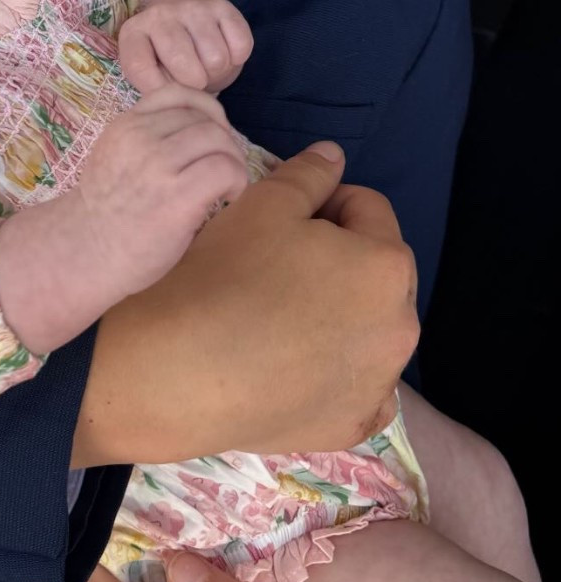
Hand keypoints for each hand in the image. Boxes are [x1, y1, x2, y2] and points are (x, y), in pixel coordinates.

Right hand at [0, 85, 251, 353]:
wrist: (85, 253)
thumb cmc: (105, 212)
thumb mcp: (114, 155)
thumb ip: (145, 136)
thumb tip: (199, 128)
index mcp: (125, 125)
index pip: (179, 94)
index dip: (206, 111)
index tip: (210, 137)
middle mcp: (141, 138)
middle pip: (206, 119)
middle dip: (224, 142)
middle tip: (222, 168)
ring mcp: (158, 166)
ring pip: (219, 141)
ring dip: (232, 162)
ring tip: (225, 185)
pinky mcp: (177, 197)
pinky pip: (225, 170)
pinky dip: (236, 181)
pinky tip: (227, 198)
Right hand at [74, 142, 417, 466]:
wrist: (180, 372)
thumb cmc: (225, 276)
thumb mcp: (263, 205)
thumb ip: (308, 174)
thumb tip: (334, 155)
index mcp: (387, 265)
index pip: (368, 210)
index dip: (325, 203)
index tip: (283, 218)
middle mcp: (400, 327)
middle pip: (376, 274)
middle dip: (341, 260)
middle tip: (280, 266)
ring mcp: (378, 384)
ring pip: (370, 331)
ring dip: (342, 315)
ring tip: (282, 317)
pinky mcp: (351, 426)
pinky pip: (360, 390)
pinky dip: (339, 375)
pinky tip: (298, 368)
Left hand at [119, 0, 253, 95]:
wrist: (187, 17)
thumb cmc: (167, 57)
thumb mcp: (151, 72)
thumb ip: (155, 87)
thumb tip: (178, 101)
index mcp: (134, 32)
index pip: (140, 69)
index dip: (157, 90)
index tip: (167, 92)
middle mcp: (160, 15)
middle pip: (185, 68)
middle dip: (195, 84)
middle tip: (192, 79)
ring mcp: (193, 8)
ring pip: (216, 60)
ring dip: (217, 71)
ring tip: (206, 65)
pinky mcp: (223, 7)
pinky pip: (240, 46)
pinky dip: (237, 58)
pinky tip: (224, 50)